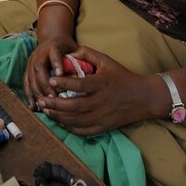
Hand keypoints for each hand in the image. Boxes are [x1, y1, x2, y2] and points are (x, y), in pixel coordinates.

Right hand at [23, 34, 76, 110]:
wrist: (52, 38)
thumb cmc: (67, 48)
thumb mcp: (74, 49)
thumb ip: (80, 60)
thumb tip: (87, 76)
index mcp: (54, 46)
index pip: (54, 54)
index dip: (56, 64)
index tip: (60, 75)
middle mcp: (40, 53)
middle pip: (39, 67)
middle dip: (45, 83)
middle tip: (53, 97)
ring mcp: (31, 61)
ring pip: (30, 77)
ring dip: (37, 91)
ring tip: (45, 104)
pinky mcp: (27, 70)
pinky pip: (26, 83)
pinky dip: (29, 96)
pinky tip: (34, 107)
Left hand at [36, 47, 150, 136]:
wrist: (144, 98)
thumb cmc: (122, 76)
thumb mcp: (107, 60)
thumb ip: (88, 54)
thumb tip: (70, 54)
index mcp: (102, 84)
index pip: (80, 85)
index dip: (64, 83)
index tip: (50, 81)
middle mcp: (101, 102)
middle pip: (75, 106)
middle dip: (55, 104)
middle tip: (41, 100)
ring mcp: (103, 117)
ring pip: (77, 121)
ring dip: (59, 117)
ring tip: (46, 110)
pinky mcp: (104, 127)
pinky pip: (84, 131)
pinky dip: (70, 128)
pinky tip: (60, 121)